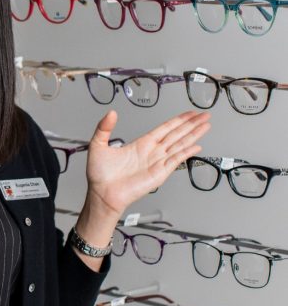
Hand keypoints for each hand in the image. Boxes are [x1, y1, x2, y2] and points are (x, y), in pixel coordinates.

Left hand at [85, 109, 210, 217]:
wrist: (102, 193)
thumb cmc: (99, 174)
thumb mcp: (98, 145)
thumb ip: (104, 128)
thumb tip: (111, 112)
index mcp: (141, 144)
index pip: (165, 128)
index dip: (178, 120)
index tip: (190, 113)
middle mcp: (152, 152)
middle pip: (177, 134)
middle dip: (191, 124)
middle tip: (205, 115)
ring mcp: (157, 162)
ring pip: (180, 144)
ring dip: (194, 135)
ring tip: (206, 125)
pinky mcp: (159, 173)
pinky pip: (176, 160)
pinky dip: (187, 153)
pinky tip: (198, 146)